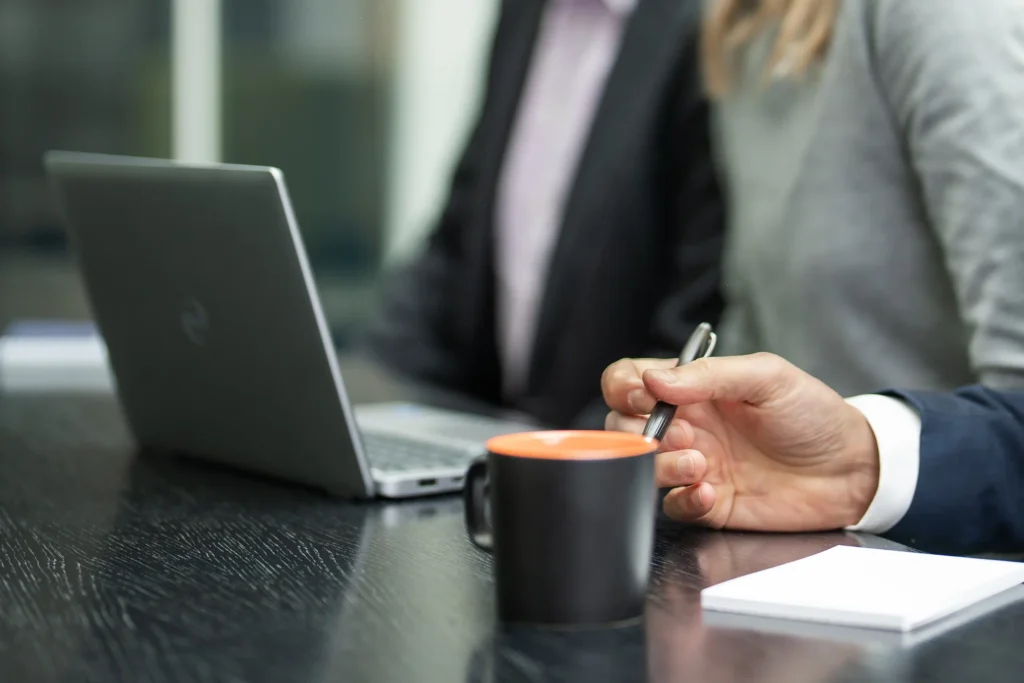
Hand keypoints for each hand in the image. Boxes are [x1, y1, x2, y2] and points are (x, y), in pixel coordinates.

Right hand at [602, 353, 879, 530]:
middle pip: (622, 427)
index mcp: (692, 389)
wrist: (853, 468)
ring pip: (640, 468)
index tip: (644, 397)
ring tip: (699, 464)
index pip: (629, 381)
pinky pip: (672, 506)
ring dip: (659, 466)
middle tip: (679, 433)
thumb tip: (654, 379)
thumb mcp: (766, 377)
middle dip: (639, 432)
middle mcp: (685, 425)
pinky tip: (710, 491)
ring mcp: (693, 465)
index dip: (623, 388)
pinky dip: (683, 500)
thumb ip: (709, 375)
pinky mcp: (707, 503)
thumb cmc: (813, 414)